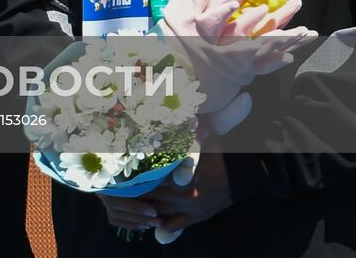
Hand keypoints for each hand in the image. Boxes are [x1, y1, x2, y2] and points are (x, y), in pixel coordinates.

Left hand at [98, 150, 231, 235]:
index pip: (148, 180)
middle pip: (150, 197)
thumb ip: (175, 143)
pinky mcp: (196, 218)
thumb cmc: (217, 152)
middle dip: (132, 195)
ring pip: (158, 213)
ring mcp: (189, 209)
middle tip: (115, 191)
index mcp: (180, 175)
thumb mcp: (195, 143)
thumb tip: (158, 130)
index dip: (132, 179)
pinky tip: (148, 220)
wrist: (241, 172)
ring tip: (126, 205)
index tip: (117, 175)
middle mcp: (182, 194)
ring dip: (142, 210)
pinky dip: (159, 224)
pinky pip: (173, 225)